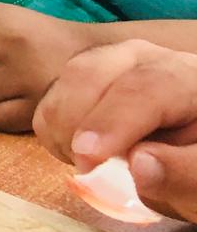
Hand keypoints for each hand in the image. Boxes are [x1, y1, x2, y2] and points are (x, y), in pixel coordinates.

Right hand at [33, 39, 196, 222]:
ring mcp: (105, 63)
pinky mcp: (79, 79)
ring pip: (62, 86)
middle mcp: (140, 58)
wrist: (187, 142)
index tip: (88, 160)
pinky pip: (49, 101)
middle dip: (77, 125)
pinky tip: (83, 153)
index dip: (111, 123)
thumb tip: (140, 166)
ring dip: (64, 131)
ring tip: (93, 167)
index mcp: (183, 76)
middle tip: (88, 173)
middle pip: (89, 76)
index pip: (142, 90)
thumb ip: (186, 172)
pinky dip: (54, 132)